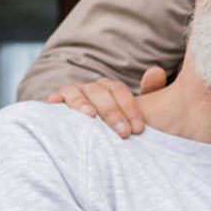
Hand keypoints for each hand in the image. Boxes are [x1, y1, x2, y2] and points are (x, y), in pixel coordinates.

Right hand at [45, 66, 166, 137]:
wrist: (94, 139)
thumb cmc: (117, 125)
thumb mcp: (136, 112)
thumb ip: (150, 92)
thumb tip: (156, 71)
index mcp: (109, 88)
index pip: (120, 91)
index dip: (130, 109)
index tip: (138, 129)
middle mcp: (90, 88)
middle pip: (100, 92)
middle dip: (113, 112)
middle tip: (123, 133)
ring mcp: (72, 94)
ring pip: (76, 93)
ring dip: (82, 103)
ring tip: (91, 117)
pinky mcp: (55, 104)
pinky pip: (54, 100)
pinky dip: (54, 102)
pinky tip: (53, 106)